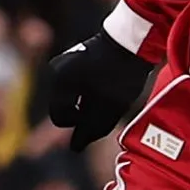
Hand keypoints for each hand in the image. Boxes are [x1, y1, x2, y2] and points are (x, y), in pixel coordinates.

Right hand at [42, 32, 153, 148]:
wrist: (134, 41)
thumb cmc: (122, 75)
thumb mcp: (110, 107)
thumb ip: (91, 129)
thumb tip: (75, 148)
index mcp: (61, 81)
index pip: (61, 118)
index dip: (81, 122)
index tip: (101, 111)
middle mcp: (56, 70)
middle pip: (64, 107)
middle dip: (83, 112)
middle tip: (106, 105)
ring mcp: (63, 62)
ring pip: (70, 96)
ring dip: (86, 101)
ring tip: (108, 93)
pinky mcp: (74, 58)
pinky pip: (75, 83)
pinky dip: (88, 90)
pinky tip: (106, 85)